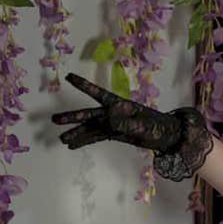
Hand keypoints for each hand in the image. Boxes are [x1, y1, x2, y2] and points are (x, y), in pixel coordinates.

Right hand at [51, 72, 212, 180]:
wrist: (168, 136)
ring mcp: (112, 124)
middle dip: (73, 117)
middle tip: (54, 119)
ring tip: (61, 139)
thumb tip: (109, 120)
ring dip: (76, 133)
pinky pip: (96, 137)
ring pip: (90, 128)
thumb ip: (126, 123)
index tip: (69, 77)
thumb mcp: (144, 125)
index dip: (84, 85)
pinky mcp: (114, 134)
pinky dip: (85, 141)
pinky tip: (73, 146)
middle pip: (90, 114)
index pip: (99, 93)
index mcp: (120, 105)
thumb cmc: (159, 127)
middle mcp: (113, 113)